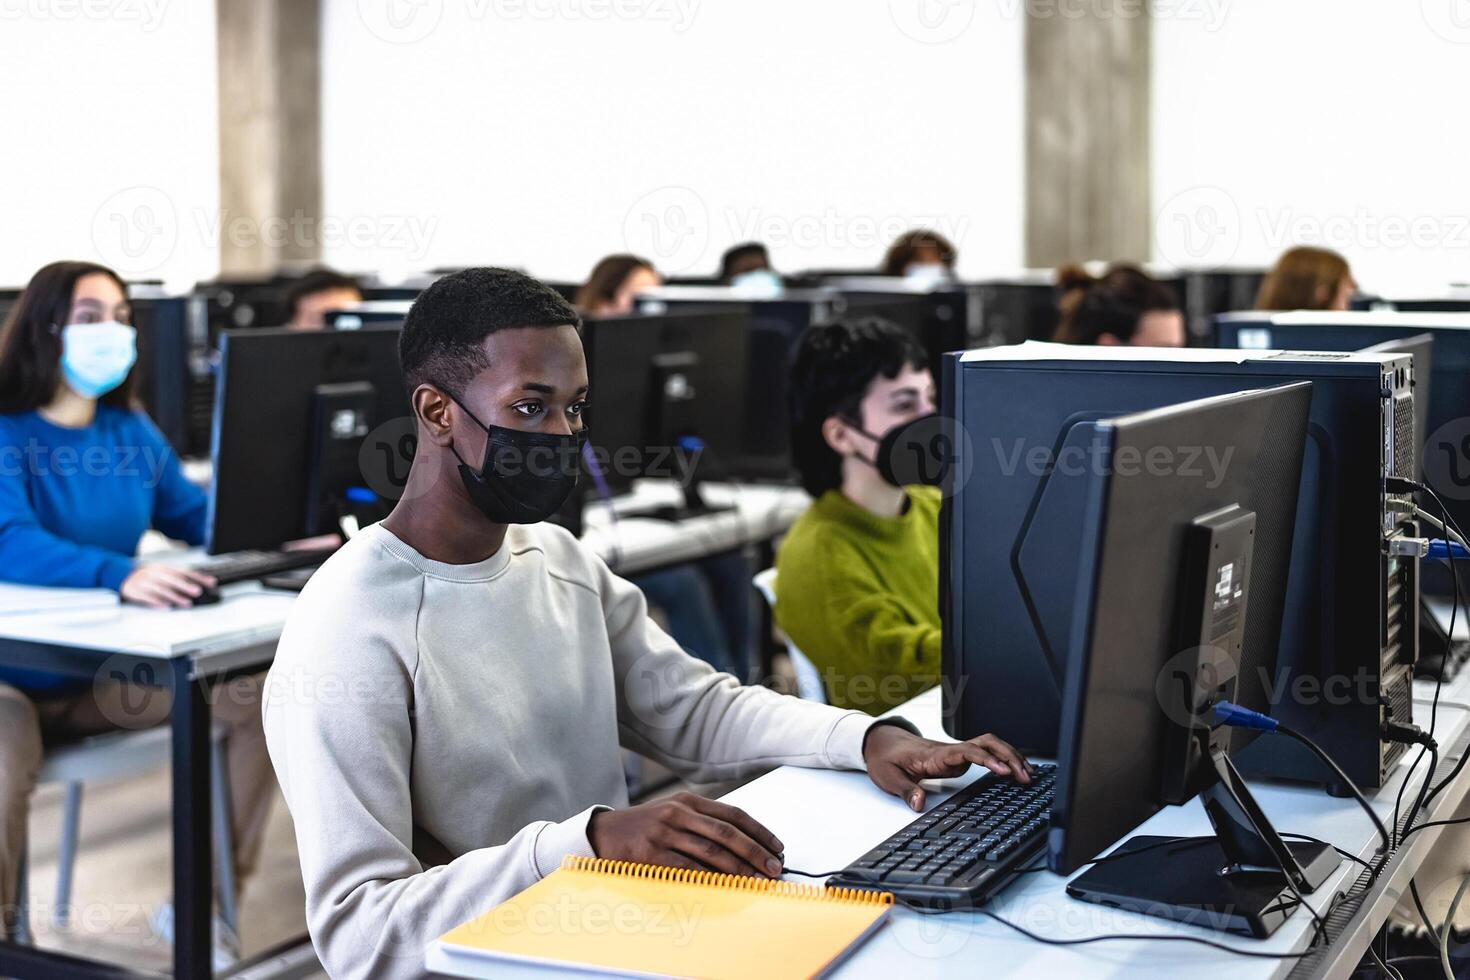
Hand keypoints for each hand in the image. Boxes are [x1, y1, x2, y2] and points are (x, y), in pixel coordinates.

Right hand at [119, 565, 215, 608]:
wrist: (122, 576)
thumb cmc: (148, 576)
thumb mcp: (163, 573)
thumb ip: (179, 578)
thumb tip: (199, 585)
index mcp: (165, 568)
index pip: (184, 571)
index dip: (198, 577)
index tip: (210, 582)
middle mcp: (156, 573)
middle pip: (173, 579)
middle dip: (186, 585)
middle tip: (198, 592)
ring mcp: (145, 582)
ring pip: (161, 589)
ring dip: (175, 597)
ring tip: (186, 603)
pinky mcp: (136, 591)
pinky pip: (147, 597)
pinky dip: (156, 602)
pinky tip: (165, 607)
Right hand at [587, 791, 785, 877]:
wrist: (604, 833)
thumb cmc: (645, 827)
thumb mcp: (673, 812)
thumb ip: (703, 821)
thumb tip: (743, 844)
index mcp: (688, 801)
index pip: (733, 814)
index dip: (759, 831)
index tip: (777, 847)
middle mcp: (678, 812)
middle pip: (727, 833)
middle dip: (755, 852)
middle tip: (774, 868)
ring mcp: (664, 832)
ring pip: (711, 852)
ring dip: (739, 868)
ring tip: (756, 880)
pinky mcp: (652, 854)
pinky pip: (688, 868)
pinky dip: (710, 878)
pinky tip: (726, 886)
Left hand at [863, 724, 1033, 810]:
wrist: (881, 743)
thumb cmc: (886, 758)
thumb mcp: (889, 777)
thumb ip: (906, 790)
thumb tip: (920, 803)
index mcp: (935, 755)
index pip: (967, 752)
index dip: (988, 759)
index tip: (1005, 771)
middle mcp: (949, 751)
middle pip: (986, 743)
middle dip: (1009, 756)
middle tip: (1026, 776)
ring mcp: (955, 754)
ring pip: (989, 745)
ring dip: (1009, 756)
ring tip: (1028, 774)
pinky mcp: (957, 759)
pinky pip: (985, 753)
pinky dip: (1002, 759)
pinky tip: (1013, 771)